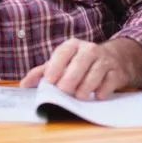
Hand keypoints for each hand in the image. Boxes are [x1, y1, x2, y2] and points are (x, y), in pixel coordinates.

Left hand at [19, 38, 141, 99]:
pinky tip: (98, 96)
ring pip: (96, 71)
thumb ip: (42, 73)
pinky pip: (110, 81)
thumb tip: (24, 85)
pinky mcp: (117, 72)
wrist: (115, 59)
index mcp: (73, 46)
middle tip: (64, 90)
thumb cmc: (81, 63)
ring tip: (80, 96)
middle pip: (81, 62)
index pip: (63, 52)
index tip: (50, 81)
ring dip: (87, 86)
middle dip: (71, 77)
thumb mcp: (62, 64)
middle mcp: (90, 50)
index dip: (56, 66)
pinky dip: (103, 90)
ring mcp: (105, 60)